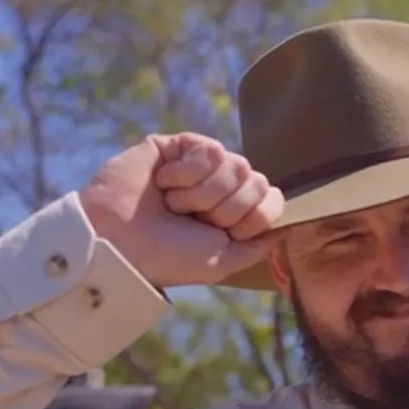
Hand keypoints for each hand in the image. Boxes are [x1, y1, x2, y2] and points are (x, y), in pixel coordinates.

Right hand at [78, 133, 284, 288]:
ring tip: (173, 205)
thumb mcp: (222, 263)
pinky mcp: (179, 146)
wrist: (120, 242)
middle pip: (256, 181)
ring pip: (236, 164)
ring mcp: (201, 165)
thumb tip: (288, 228)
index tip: (224, 232)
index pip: (272, 199)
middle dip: (226, 208)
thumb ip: (257, 246)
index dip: (254, 216)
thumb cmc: (168, 258)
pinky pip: (210, 149)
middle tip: (193, 220)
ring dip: (202, 194)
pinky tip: (163, 184)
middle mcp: (221, 188)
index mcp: (234, 214)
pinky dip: (187, 174)